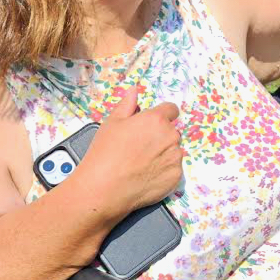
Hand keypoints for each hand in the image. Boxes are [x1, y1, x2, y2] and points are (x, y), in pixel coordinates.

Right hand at [70, 87, 182, 220]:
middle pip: (171, 131)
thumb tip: (135, 91)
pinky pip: (174, 169)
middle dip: (160, 136)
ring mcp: (175, 157)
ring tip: (141, 164)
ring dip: (163, 154)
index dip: (161, 116)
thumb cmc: (104, 153)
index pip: (171, 109)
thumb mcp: (111, 123)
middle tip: (139, 149)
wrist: (103, 189)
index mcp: (156, 119)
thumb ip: (127, 104)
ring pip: (174, 150)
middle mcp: (171, 136)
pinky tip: (146, 176)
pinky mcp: (176, 176)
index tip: (150, 126)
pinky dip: (164, 171)